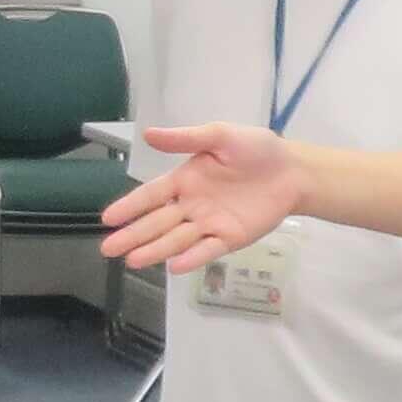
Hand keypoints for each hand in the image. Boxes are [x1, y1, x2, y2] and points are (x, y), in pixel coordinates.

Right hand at [100, 124, 295, 273]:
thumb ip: (185, 138)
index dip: (130, 206)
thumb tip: (147, 134)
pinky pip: (207, 250)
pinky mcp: (230, 238)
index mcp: (185, 180)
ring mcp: (209, 224)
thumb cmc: (256, 150)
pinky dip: (191, 258)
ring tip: (132, 261)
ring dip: (154, 250)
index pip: (151, 195)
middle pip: (157, 223)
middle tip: (107, 250)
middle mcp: (191, 205)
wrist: (293, 171)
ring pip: (176, 240)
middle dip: (132, 236)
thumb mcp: (219, 136)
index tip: (108, 218)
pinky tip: (173, 267)